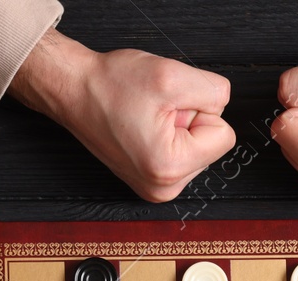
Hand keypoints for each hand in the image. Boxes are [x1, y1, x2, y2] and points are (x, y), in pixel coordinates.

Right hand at [9, 30, 235, 201]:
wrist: (73, 91)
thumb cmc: (109, 85)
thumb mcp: (172, 76)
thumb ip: (214, 91)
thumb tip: (223, 106)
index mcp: (170, 167)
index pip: (225, 134)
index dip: (199, 109)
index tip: (167, 106)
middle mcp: (164, 187)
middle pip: (211, 143)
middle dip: (188, 119)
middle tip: (154, 110)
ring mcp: (156, 188)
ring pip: (197, 147)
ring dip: (177, 125)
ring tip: (146, 117)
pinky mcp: (151, 181)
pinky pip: (181, 152)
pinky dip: (167, 134)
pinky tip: (143, 126)